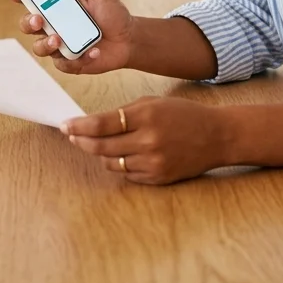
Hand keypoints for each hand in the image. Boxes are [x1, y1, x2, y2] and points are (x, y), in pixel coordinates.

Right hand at [10, 0, 133, 74]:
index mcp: (56, 4)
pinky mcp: (70, 62)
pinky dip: (79, 58)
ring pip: (39, 48)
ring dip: (46, 44)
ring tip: (59, 39)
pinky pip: (65, 63)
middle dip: (28, 22)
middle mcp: (53, 24)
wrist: (128, 37)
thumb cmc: (110, 11)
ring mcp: (59, 44)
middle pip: (27, 25)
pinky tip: (93, 51)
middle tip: (37, 19)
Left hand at [61, 97, 228, 184]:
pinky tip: (130, 154)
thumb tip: (92, 124)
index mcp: (146, 116)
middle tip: (72, 136)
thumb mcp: (154, 103)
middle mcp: (148, 141)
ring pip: (111, 163)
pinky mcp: (157, 178)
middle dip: (82, 141)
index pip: (102, 123)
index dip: (79, 126)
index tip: (65, 125)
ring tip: (105, 144)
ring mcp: (152, 163)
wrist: (216, 136)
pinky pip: (127, 174)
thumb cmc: (183, 115)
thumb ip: (125, 113)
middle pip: (101, 146)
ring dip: (103, 154)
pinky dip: (122, 164)